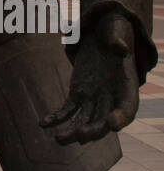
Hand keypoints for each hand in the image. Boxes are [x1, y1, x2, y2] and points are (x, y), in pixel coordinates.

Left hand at [41, 13, 138, 144]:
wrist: (102, 33)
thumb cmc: (113, 31)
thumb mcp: (116, 31)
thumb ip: (117, 40)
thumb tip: (119, 48)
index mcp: (127, 86)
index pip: (128, 108)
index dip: (121, 118)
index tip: (112, 124)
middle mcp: (111, 98)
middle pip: (104, 121)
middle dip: (93, 130)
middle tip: (79, 136)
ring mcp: (93, 98)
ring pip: (84, 121)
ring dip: (71, 131)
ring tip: (58, 139)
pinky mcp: (78, 94)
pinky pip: (68, 110)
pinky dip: (56, 117)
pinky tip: (43, 123)